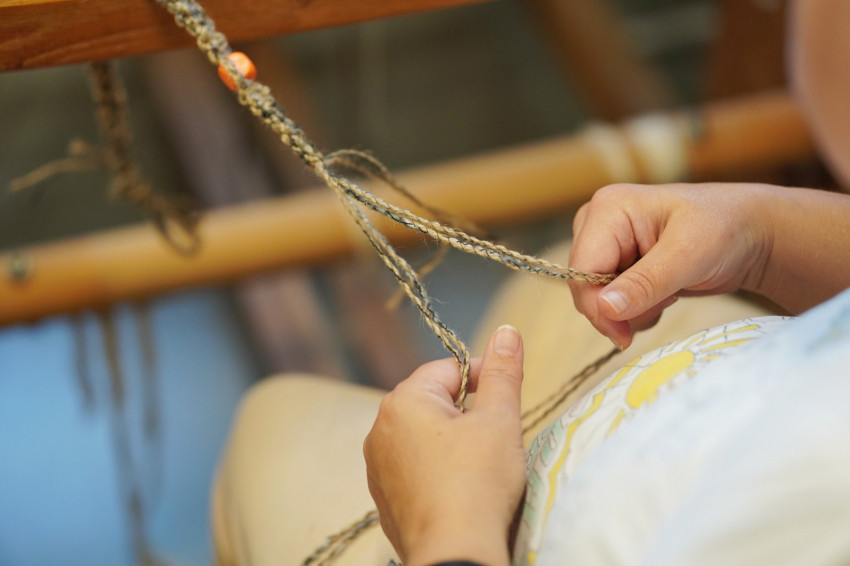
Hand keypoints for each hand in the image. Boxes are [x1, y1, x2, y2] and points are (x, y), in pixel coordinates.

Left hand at [363, 325, 526, 565]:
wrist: (454, 553)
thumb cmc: (478, 484)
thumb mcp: (499, 420)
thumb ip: (503, 371)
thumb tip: (506, 329)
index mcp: (403, 401)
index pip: (450, 368)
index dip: (484, 378)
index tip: (507, 397)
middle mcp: (380, 428)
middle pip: (434, 400)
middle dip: (467, 410)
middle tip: (496, 436)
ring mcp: (377, 464)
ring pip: (424, 433)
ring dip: (452, 439)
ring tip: (479, 465)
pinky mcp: (384, 495)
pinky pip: (414, 465)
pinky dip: (437, 468)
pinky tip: (459, 487)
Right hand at [568, 183, 773, 348]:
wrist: (751, 233)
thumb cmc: (725, 229)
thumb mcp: (688, 255)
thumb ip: (645, 283)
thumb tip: (605, 308)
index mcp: (608, 208)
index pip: (581, 269)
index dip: (597, 306)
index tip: (624, 336)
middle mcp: (599, 222)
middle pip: (584, 284)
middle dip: (620, 307)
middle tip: (664, 302)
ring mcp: (607, 242)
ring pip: (597, 296)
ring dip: (632, 309)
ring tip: (669, 293)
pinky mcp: (618, 261)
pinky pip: (610, 299)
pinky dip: (636, 308)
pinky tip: (664, 294)